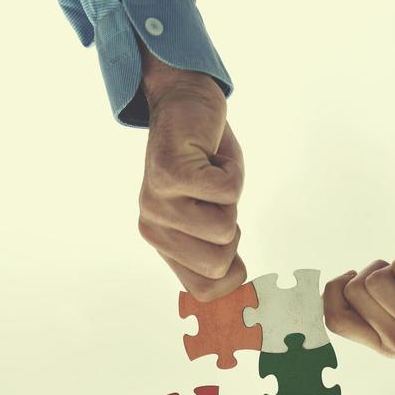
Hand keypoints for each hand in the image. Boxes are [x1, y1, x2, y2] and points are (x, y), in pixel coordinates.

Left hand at [138, 50, 245, 300]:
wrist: (185, 102)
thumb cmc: (206, 162)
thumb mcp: (213, 214)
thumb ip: (218, 251)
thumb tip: (242, 291)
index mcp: (162, 244)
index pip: (203, 291)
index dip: (232, 274)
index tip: (228, 240)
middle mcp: (152, 228)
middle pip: (219, 263)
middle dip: (233, 227)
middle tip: (214, 196)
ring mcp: (157, 202)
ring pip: (225, 228)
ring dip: (232, 196)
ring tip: (210, 174)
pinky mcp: (170, 173)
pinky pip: (227, 193)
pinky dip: (233, 170)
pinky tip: (210, 156)